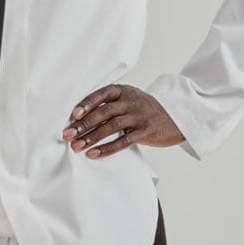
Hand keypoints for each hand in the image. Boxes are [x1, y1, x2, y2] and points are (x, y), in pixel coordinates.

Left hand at [62, 83, 184, 158]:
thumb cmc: (143, 110)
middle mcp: (131, 101)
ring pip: (111, 127)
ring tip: (77, 147)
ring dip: (92, 138)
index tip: (72, 115)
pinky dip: (107, 148)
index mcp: (123, 90)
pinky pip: (124, 141)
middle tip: (68, 135)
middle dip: (83, 124)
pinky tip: (94, 154)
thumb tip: (78, 119)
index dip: (86, 104)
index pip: (101, 94)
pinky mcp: (146, 132)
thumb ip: (109, 104)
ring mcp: (139, 116)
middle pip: (103, 112)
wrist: (175, 118)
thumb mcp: (129, 100)